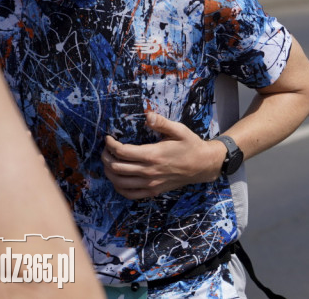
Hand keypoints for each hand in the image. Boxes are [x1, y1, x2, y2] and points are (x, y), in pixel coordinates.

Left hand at [102, 112, 223, 199]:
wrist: (202, 165)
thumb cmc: (190, 145)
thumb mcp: (179, 130)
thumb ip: (162, 123)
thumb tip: (147, 115)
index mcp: (153, 155)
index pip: (122, 152)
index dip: (110, 144)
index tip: (108, 138)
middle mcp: (149, 171)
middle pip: (116, 167)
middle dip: (106, 156)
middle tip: (106, 149)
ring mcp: (150, 184)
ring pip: (119, 182)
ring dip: (109, 172)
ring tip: (109, 161)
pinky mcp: (152, 191)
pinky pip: (129, 194)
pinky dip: (118, 187)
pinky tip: (118, 179)